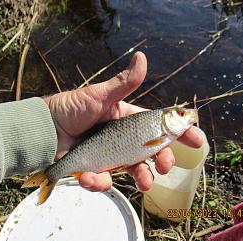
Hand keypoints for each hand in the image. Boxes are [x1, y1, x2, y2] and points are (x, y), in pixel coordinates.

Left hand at [43, 52, 202, 191]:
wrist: (45, 129)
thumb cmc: (71, 108)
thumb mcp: (99, 95)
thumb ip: (123, 83)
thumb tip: (142, 57)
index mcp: (128, 120)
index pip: (159, 127)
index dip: (179, 133)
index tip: (197, 140)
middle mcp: (123, 139)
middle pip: (151, 152)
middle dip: (164, 160)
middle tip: (165, 165)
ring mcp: (110, 156)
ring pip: (134, 171)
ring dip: (143, 178)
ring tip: (145, 182)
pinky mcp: (96, 169)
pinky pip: (104, 181)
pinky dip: (99, 183)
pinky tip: (90, 177)